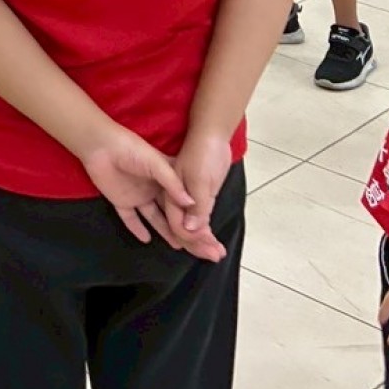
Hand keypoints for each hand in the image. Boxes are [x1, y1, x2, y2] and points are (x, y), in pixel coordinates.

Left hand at [80, 124, 194, 248]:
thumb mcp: (156, 163)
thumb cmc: (132, 149)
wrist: (100, 146)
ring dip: (164, 231)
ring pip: (154, 218)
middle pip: (171, 211)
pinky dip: (137, 229)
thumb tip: (192, 204)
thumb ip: (173, 183)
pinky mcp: (121, 201)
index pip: (183, 199)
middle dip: (183, 227)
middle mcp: (154, 188)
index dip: (193, 213)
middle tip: (196, 244)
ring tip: (177, 245)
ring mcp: (138, 195)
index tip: (206, 229)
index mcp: (166, 177)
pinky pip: (130, 219)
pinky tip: (146, 240)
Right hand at [165, 128, 233, 262]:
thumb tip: (190, 230)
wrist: (211, 133)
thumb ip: (196, 204)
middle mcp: (175, 198)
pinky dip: (203, 228)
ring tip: (215, 250)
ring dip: (201, 238)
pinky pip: (197, 216)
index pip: (178, 225)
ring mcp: (185, 196)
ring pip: (190, 224)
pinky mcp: (197, 195)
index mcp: (172, 195)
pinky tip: (208, 236)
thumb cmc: (203, 153)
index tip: (210, 247)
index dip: (192, 239)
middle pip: (182, 227)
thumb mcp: (201, 179)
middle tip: (216, 255)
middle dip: (197, 244)